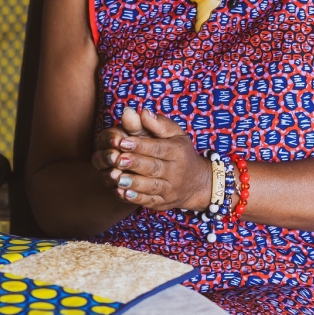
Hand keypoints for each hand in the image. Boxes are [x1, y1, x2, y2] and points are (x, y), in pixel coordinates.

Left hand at [91, 107, 210, 211]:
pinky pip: (150, 201)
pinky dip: (136, 198)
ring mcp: (170, 189)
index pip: (158, 147)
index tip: (122, 141)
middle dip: (135, 163)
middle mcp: (176, 171)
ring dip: (134, 183)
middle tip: (117, 159)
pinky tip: (123, 193)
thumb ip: (158, 124)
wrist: (197, 183)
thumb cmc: (180, 152)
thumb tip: (142, 112)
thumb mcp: (175, 134)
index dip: (140, 145)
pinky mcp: (163, 202)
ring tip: (117, 178)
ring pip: (152, 186)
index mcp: (178, 151)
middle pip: (154, 167)